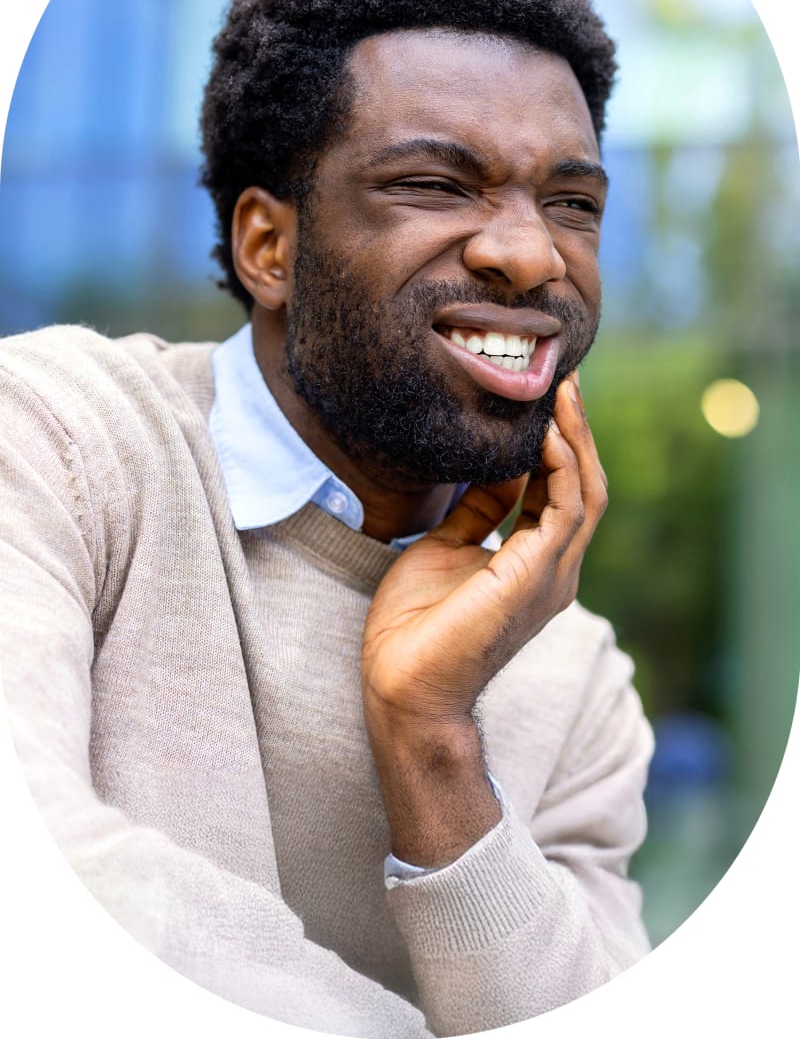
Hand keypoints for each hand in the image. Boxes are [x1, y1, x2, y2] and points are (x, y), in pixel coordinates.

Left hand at [361, 372, 607, 864]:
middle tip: (561, 380)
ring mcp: (552, 574)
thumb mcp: (446, 547)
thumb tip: (494, 470)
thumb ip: (477, 511)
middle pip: (584, 483)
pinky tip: (544, 433)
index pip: (561, 489)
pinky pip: (565, 509)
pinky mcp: (536, 577)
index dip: (557, 441)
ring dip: (574, 438)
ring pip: (586, 491)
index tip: (543, 395)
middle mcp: (555, 568)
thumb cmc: (416, 627)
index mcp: (535, 563)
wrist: (402, 686)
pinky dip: (560, 467)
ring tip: (558, 393)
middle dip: (574, 430)